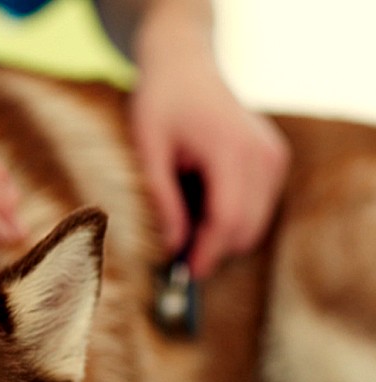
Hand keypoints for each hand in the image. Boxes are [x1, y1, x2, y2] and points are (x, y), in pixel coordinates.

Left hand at [129, 7, 289, 277]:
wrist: (185, 67)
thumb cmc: (158, 104)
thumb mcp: (146, 150)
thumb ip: (160, 198)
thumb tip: (172, 247)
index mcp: (230, 149)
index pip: (228, 219)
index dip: (207, 253)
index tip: (184, 275)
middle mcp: (262, 154)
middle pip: (245, 227)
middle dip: (212, 249)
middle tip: (174, 258)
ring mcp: (273, 156)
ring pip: (254, 222)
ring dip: (221, 233)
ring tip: (182, 216)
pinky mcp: (273, 159)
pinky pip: (257, 206)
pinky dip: (230, 215)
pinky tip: (200, 199)